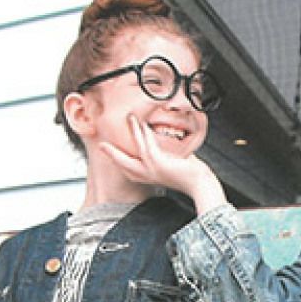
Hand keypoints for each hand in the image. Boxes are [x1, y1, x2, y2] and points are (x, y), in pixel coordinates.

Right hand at [99, 115, 226, 212]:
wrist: (199, 184)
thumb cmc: (191, 176)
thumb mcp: (175, 164)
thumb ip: (168, 155)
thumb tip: (171, 141)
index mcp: (149, 177)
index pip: (130, 171)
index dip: (119, 162)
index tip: (112, 155)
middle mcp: (147, 176)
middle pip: (123, 165)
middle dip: (111, 154)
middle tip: (101, 146)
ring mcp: (151, 170)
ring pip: (136, 149)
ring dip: (132, 131)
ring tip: (129, 117)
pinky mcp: (158, 163)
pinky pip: (147, 145)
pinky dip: (144, 133)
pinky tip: (143, 123)